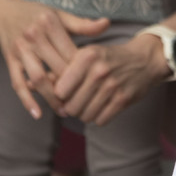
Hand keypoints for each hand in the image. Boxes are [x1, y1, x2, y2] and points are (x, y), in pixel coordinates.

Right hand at [0, 0, 108, 118]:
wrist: (3, 13)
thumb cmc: (38, 15)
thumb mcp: (60, 15)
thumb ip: (83, 24)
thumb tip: (106, 23)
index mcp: (49, 23)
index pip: (70, 51)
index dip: (82, 69)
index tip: (93, 83)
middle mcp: (34, 36)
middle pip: (56, 66)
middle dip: (69, 86)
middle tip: (83, 102)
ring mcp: (21, 50)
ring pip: (38, 77)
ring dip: (51, 97)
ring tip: (64, 111)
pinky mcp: (10, 61)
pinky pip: (18, 83)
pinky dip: (27, 100)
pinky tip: (38, 114)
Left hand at [54, 33, 168, 125]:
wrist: (145, 59)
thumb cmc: (108, 58)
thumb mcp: (85, 55)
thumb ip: (59, 70)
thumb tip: (30, 85)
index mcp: (87, 56)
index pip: (60, 90)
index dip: (60, 95)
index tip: (65, 93)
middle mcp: (99, 71)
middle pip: (71, 106)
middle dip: (71, 108)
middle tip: (77, 102)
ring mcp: (112, 86)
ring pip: (85, 116)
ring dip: (85, 114)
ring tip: (89, 104)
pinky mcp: (123, 99)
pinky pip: (101, 120)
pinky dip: (99, 117)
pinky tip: (102, 106)